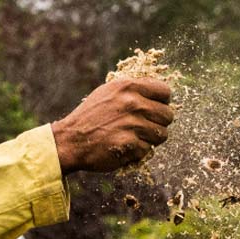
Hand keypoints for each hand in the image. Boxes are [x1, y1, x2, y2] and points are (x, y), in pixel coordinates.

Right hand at [51, 78, 173, 173]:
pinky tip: (124, 146)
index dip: (163, 102)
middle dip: (159, 123)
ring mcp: (132, 124)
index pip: (165, 92)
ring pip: (162, 134)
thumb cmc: (91, 116)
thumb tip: (160, 95)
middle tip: (144, 127)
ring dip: (151, 139)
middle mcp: (132, 103)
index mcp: (128, 87)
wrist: (70, 140)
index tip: (155, 108)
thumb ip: (133, 92)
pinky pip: (148, 149)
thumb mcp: (109, 93)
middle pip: (168, 115)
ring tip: (133, 137)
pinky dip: (138, 151)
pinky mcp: (131, 143)